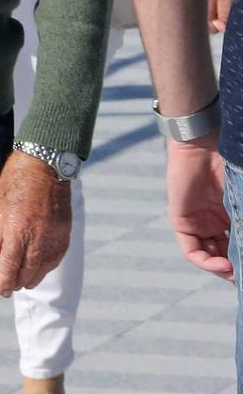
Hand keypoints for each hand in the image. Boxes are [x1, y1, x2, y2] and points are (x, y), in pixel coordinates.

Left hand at [0, 151, 72, 295]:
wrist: (46, 167)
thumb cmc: (16, 182)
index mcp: (17, 232)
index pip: (10, 267)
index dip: (5, 282)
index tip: (2, 291)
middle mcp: (37, 239)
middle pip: (28, 272)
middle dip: (19, 282)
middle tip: (11, 287)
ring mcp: (54, 237)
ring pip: (44, 268)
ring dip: (34, 277)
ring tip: (25, 281)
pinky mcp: (65, 234)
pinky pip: (57, 258)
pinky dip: (48, 266)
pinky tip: (42, 267)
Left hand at [165, 136, 234, 280]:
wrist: (204, 145)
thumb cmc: (232, 166)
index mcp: (232, 216)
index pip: (239, 247)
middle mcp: (215, 222)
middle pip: (226, 255)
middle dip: (238, 269)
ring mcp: (198, 223)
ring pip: (210, 256)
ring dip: (225, 270)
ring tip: (238, 274)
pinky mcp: (181, 221)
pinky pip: (191, 251)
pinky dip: (207, 262)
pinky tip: (224, 266)